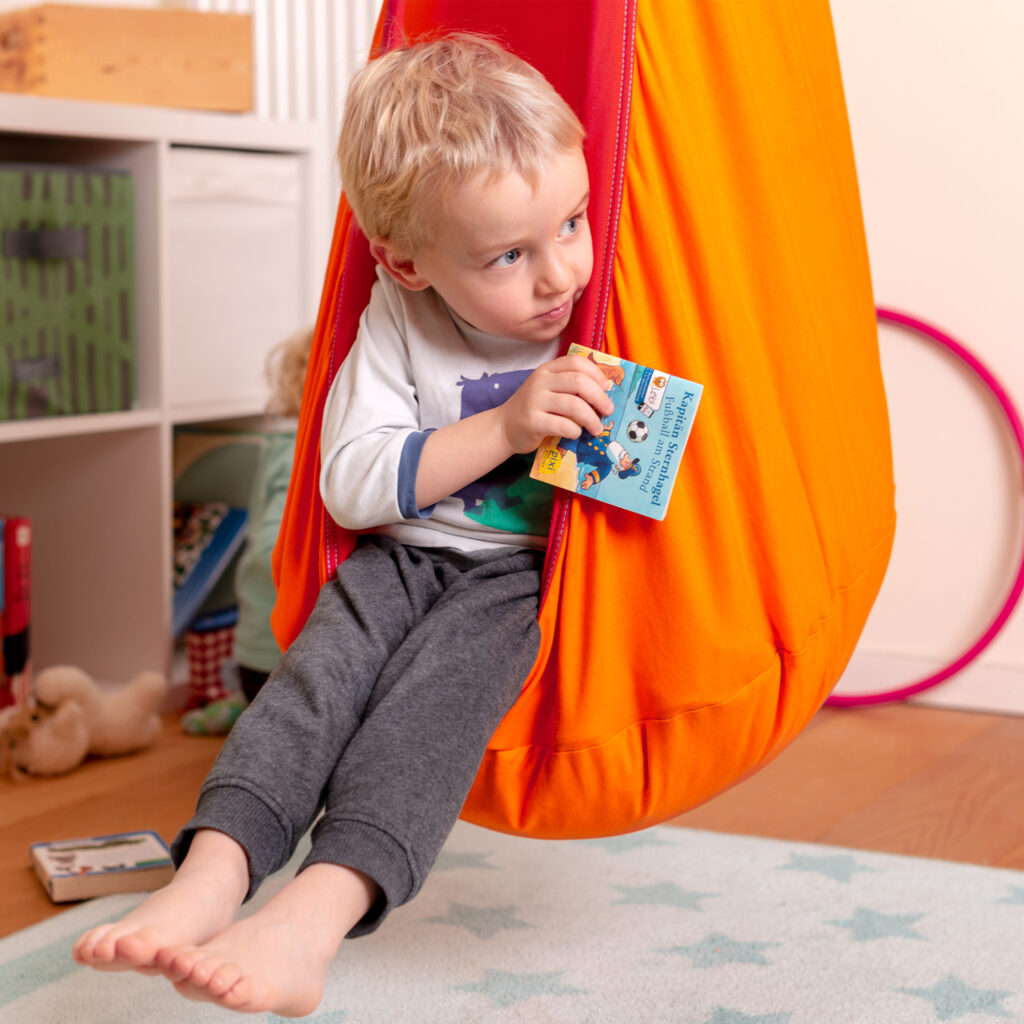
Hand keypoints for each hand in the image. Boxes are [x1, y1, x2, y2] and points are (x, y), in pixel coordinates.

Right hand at [499, 354, 614, 453]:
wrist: (504, 427)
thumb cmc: (533, 409)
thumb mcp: (548, 390)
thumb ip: (569, 386)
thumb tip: (604, 392)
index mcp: (547, 370)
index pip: (576, 362)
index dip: (596, 373)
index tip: (606, 388)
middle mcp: (540, 382)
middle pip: (579, 382)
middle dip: (599, 397)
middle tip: (608, 410)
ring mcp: (535, 401)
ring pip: (574, 405)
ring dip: (591, 418)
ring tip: (597, 428)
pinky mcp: (533, 421)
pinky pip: (562, 424)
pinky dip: (575, 430)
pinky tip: (576, 434)